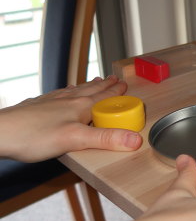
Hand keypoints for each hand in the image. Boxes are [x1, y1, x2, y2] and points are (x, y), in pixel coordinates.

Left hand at [0, 76, 141, 161]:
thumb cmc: (34, 136)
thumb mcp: (76, 140)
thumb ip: (106, 139)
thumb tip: (136, 139)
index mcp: (81, 106)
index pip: (106, 96)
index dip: (117, 92)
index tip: (126, 86)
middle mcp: (69, 100)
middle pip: (92, 90)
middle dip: (105, 86)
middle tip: (114, 79)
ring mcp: (52, 101)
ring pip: (76, 90)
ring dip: (89, 86)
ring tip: (95, 81)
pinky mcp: (38, 106)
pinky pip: (60, 95)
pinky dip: (70, 91)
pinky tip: (65, 93)